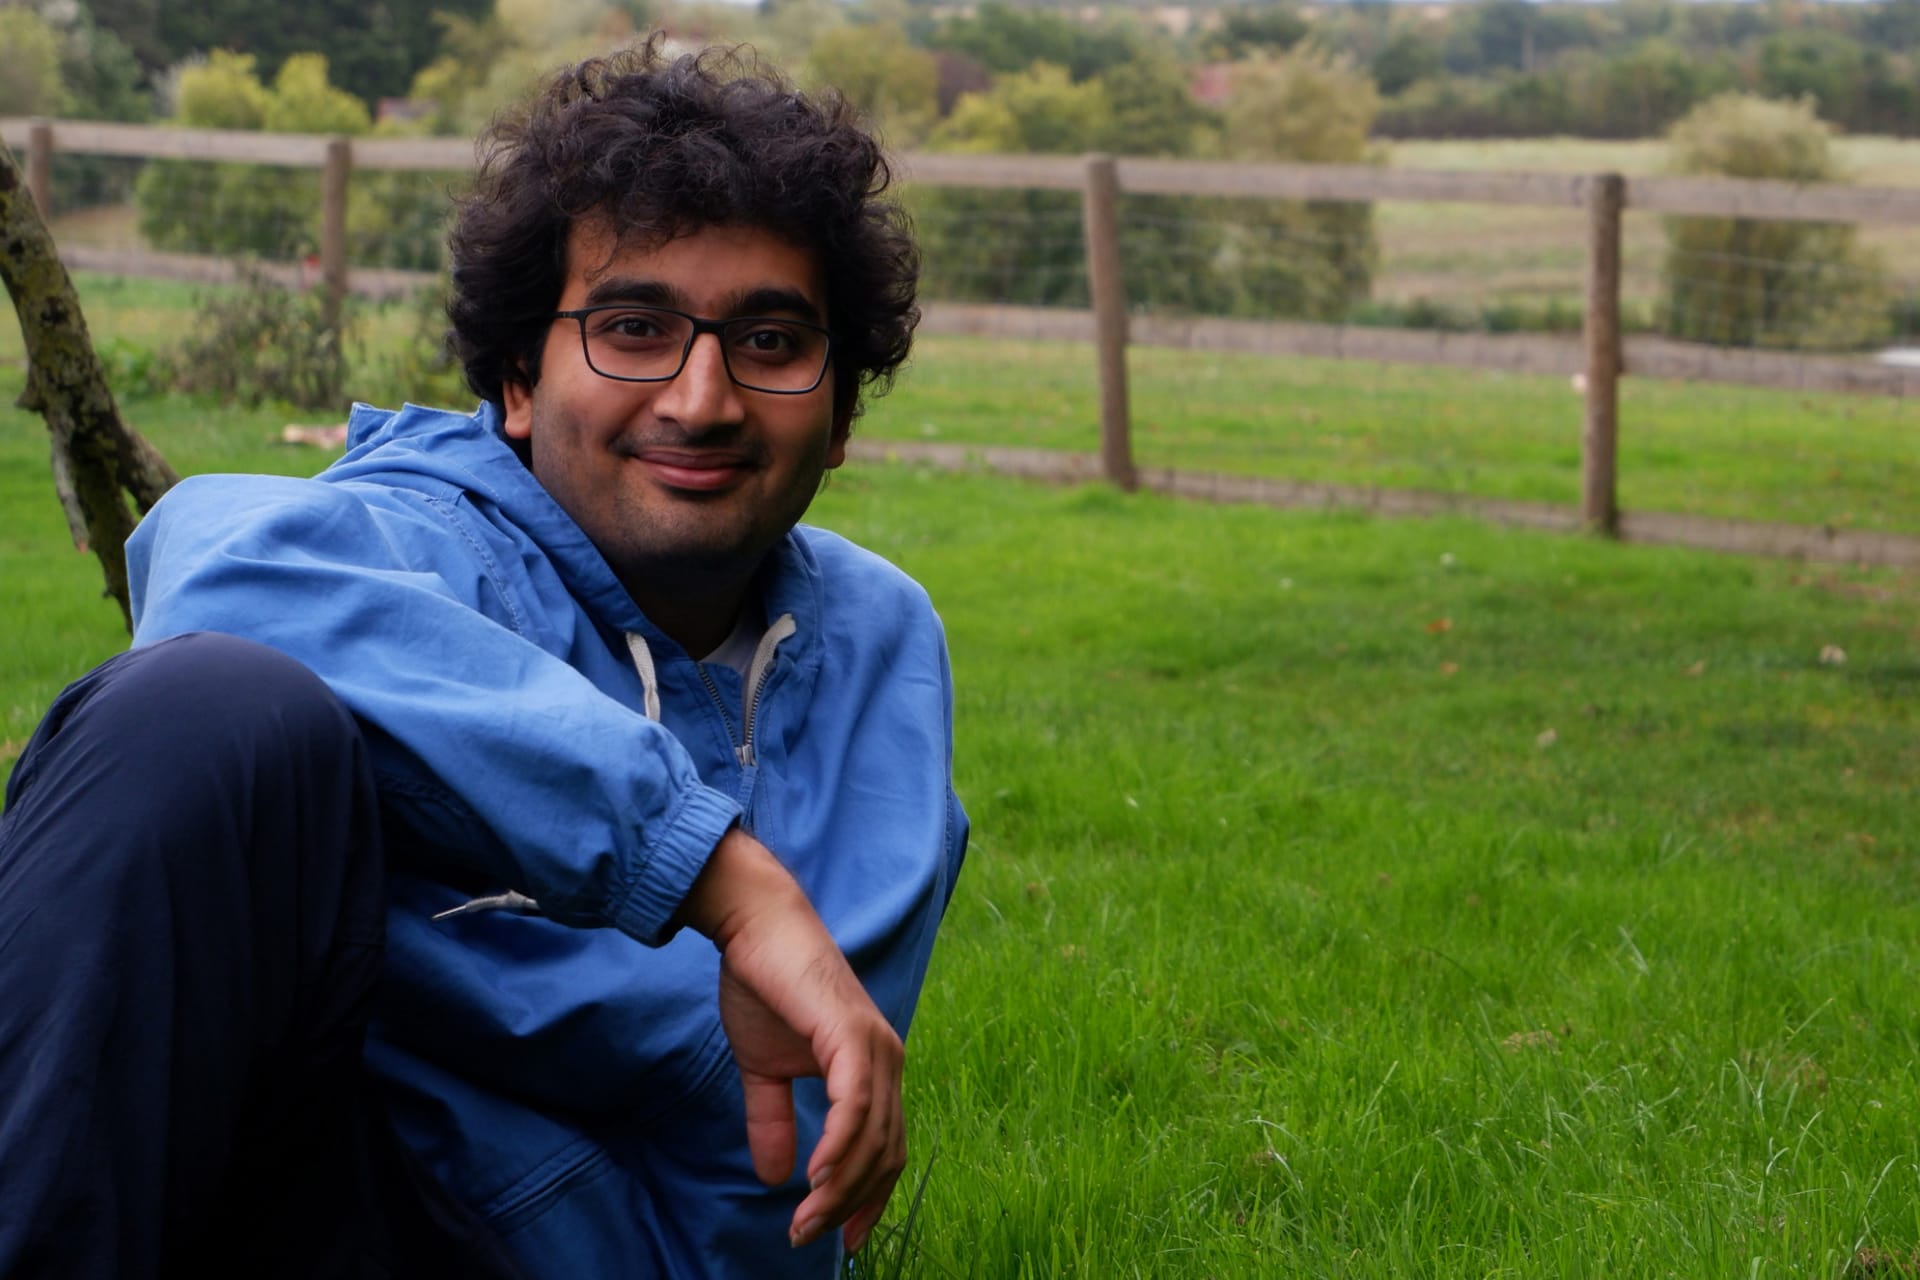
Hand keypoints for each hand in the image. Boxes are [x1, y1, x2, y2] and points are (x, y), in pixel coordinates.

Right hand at [677, 828, 905, 1253]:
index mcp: (873, 1067)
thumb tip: (776, 1177)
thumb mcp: (763, 1069)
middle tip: (808, 1237)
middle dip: (849, 1205)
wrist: (754, 927)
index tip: (843, 1240)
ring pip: (872, 1138)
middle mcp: (886, 1059)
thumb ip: (772, 1120)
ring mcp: (874, 1046)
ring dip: (839, 1188)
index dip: (867, 1198)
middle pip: (883, 1154)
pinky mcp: (851, 1034)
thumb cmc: (763, 986)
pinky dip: (840, 1147)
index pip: (885, 1149)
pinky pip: (856, 1106)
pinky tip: (816, 1177)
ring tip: (806, 1222)